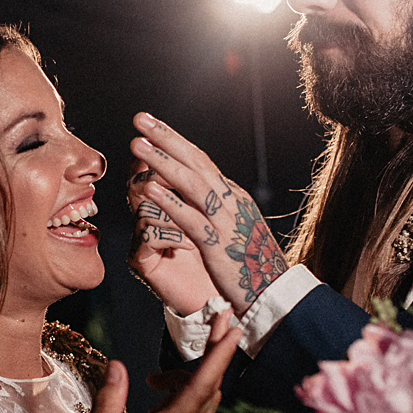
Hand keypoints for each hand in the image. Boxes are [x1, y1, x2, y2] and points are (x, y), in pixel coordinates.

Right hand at [80, 315, 239, 412]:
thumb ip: (107, 403)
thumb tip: (117, 364)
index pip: (200, 387)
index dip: (217, 355)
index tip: (230, 328)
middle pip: (210, 384)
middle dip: (216, 349)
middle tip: (220, 315)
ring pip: (203, 396)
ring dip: (186, 376)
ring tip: (152, 380)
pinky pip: (195, 410)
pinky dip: (182, 393)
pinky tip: (153, 403)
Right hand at [128, 159, 220, 314]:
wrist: (224, 298)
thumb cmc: (224, 256)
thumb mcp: (214, 215)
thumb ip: (201, 188)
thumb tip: (194, 153)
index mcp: (166, 203)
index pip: (152, 168)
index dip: (156, 149)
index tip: (154, 130)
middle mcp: (149, 218)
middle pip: (139, 182)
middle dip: (155, 167)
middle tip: (156, 158)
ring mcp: (143, 239)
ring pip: (145, 207)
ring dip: (175, 212)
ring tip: (198, 227)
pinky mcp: (142, 260)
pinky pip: (148, 234)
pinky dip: (174, 236)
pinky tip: (191, 245)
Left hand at [130, 112, 288, 313]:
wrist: (275, 294)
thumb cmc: (252, 265)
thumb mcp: (237, 228)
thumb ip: (220, 209)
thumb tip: (202, 192)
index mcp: (234, 197)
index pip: (202, 161)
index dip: (175, 141)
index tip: (152, 126)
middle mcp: (231, 202)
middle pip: (196, 162)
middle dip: (166, 138)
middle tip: (140, 118)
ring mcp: (226, 222)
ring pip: (192, 184)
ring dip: (162, 162)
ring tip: (137, 146)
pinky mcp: (219, 246)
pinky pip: (191, 219)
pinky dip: (170, 202)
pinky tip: (148, 190)